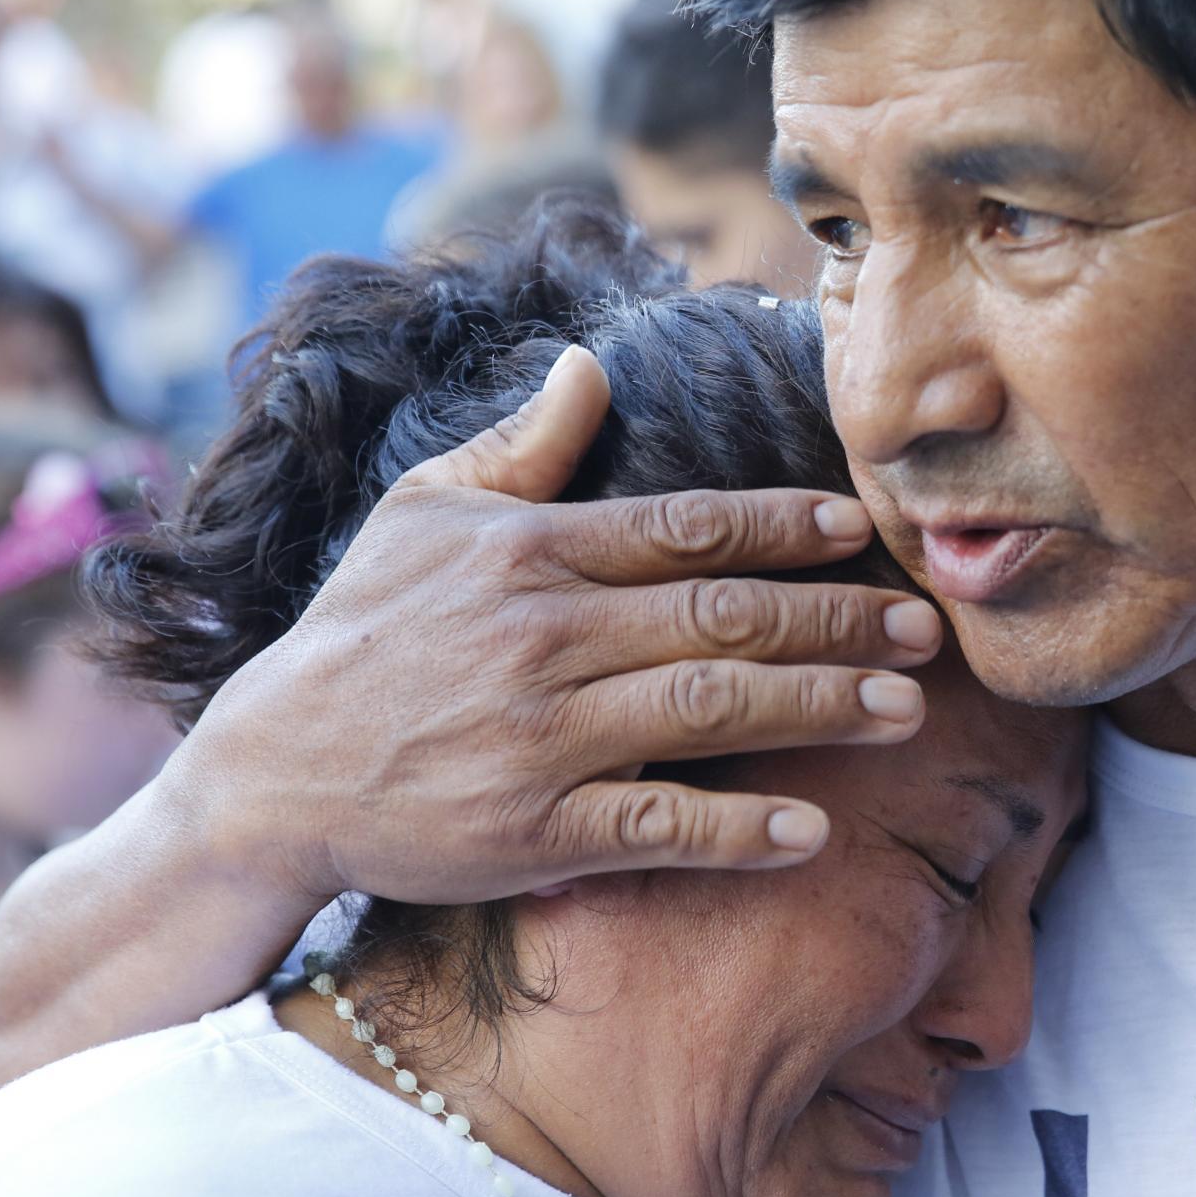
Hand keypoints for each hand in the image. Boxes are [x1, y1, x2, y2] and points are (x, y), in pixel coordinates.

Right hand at [160, 346, 942, 908]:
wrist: (269, 773)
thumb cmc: (360, 633)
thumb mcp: (424, 515)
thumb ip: (522, 445)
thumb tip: (591, 366)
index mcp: (529, 555)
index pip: (684, 528)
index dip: (783, 527)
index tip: (862, 528)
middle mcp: (543, 638)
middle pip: (721, 618)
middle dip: (836, 618)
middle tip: (926, 624)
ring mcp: (540, 738)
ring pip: (707, 712)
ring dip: (818, 707)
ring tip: (904, 708)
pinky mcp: (530, 830)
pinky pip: (656, 827)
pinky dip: (736, 830)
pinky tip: (811, 830)